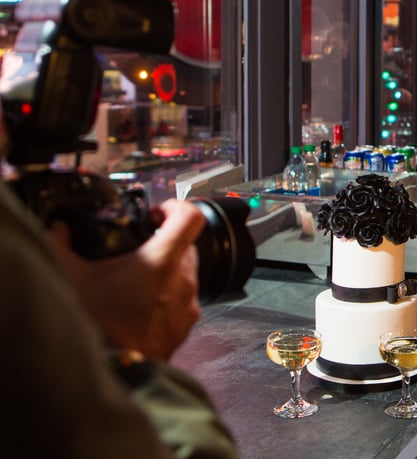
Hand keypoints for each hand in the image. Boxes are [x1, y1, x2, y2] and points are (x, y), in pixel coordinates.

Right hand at [47, 199, 205, 359]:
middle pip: (187, 245)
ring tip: (135, 282)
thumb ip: (62, 246)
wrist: (114, 374)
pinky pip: (183, 301)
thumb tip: (60, 230)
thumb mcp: (72, 279)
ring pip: (185, 274)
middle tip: (139, 249)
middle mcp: (182, 280)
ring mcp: (188, 305)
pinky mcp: (186, 326)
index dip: (176, 207)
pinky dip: (168, 298)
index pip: (190, 217)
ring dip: (166, 272)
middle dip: (165, 242)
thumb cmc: (98, 329)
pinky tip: (141, 307)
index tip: (156, 213)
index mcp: (162, 261)